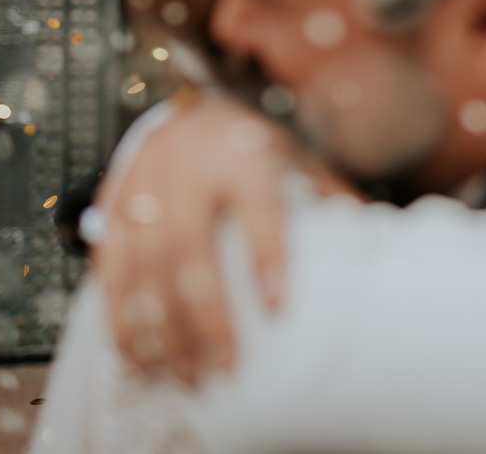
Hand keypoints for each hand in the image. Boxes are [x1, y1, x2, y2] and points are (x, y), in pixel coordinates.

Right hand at [93, 96, 353, 383]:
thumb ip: (330, 197)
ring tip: (181, 372)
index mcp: (243, 152)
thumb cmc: (255, 149)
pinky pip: (110, 263)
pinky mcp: (112, 201)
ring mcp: (144, 181)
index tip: (277, 305)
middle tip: (222, 367)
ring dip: (159, 326)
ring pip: (142, 261)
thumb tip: (375, 237)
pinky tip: (139, 353)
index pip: (256, 203)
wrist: (195, 112)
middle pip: (188, 244)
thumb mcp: (297, 160)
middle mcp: (187, 163)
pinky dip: (121, 315)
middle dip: (204, 313)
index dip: (266, 253)